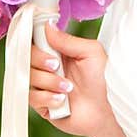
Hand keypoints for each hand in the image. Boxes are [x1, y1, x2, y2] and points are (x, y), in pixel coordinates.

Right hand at [28, 21, 109, 136]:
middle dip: (41, 60)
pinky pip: (32, 97)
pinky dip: (48, 98)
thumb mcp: (91, 52)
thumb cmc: (105, 80)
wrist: (108, 110)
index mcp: (59, 51)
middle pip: (27, 56)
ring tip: (69, 88)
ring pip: (29, 76)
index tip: (41, 41)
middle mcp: (49, 67)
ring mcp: (44, 85)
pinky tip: (63, 101)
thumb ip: (68, 40)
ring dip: (50, 82)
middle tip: (57, 66)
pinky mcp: (42, 104)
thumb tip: (48, 26)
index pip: (36, 40)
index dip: (34, 39)